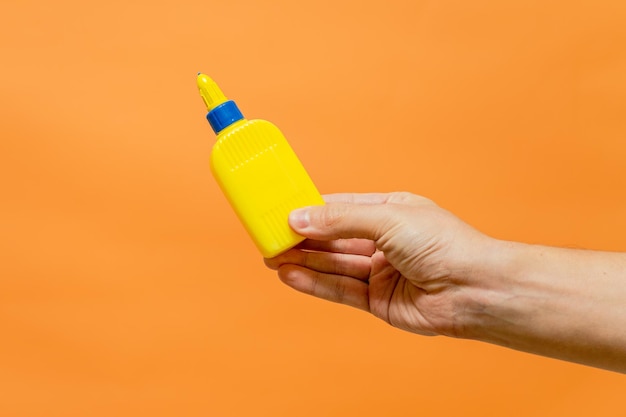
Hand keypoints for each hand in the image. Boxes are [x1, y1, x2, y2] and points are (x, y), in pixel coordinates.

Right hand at [265, 192, 493, 337]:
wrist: (476, 290)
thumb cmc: (443, 244)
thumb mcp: (386, 218)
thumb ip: (340, 220)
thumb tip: (298, 217)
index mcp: (389, 212)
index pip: (340, 209)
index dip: (310, 211)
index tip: (280, 211)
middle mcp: (383, 241)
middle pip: (333, 239)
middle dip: (301, 239)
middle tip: (267, 238)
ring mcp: (380, 272)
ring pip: (333, 265)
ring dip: (302, 261)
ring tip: (270, 257)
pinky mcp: (378, 301)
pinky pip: (340, 289)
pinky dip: (315, 283)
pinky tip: (291, 275)